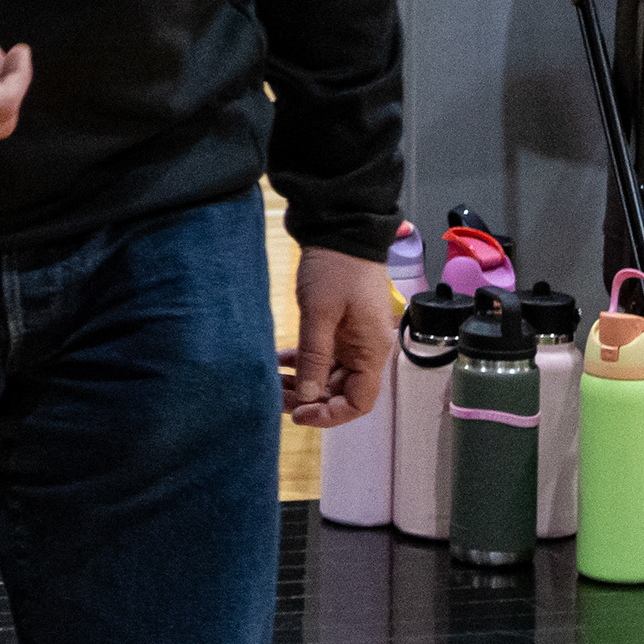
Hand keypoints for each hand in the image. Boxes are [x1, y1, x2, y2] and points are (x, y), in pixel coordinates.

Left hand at [282, 244, 395, 429]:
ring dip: (304, 382)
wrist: (341, 228)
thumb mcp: (321, 312)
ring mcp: (352, 338)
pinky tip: (279, 362)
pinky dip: (302, 361)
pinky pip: (322, 355)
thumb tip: (309, 395)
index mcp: (370, 352)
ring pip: (328, 375)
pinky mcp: (339, 326)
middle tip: (275, 399)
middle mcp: (365, 350)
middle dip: (310, 400)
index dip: (330, 415)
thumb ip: (315, 355)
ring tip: (273, 384)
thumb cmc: (337, 267)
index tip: (300, 414)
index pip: (359, 402)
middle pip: (340, 391)